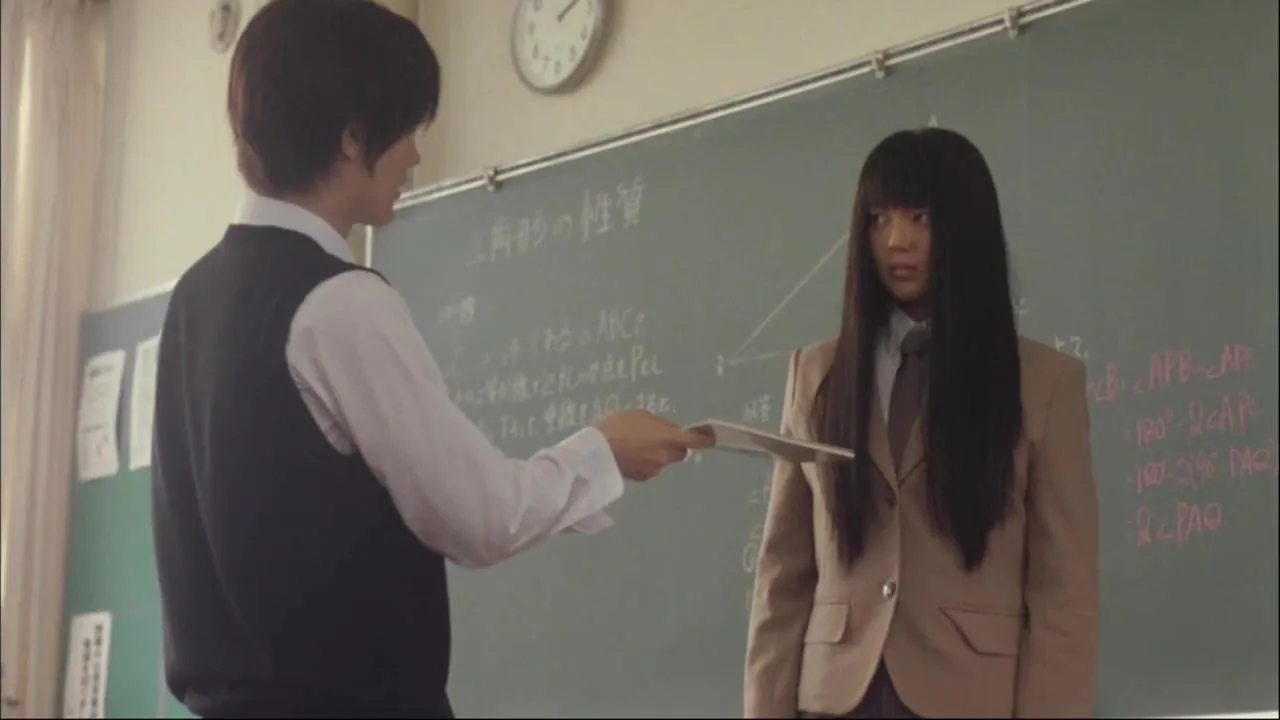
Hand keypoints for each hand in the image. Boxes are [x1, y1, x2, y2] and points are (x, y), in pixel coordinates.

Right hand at [595, 410, 714, 480]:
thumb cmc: (618, 427)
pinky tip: (629, 455)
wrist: (596, 452)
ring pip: (662, 461)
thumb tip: (671, 431)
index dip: (704, 439)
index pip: (695, 441)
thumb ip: (660, 424)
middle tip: (657, 437)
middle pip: (679, 453)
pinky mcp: (641, 478)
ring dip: (656, 454)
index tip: (710, 438)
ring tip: (635, 444)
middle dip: (673, 446)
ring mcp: (653, 470)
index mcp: (669, 438)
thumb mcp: (640, 415)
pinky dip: (644, 463)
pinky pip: (649, 468)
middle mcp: (665, 456)